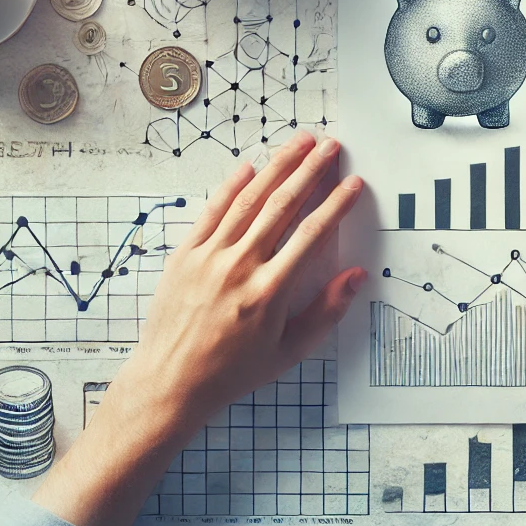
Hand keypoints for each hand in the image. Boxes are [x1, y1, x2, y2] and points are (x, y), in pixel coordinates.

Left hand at [33, 132, 365, 525]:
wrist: (169, 383)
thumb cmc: (231, 372)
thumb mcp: (289, 352)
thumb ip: (326, 312)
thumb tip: (356, 276)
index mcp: (269, 292)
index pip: (312, 234)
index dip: (336, 204)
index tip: (353, 184)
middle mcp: (240, 266)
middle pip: (283, 205)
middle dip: (311, 170)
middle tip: (331, 147)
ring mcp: (209, 256)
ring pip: (250, 199)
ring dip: (277, 166)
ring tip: (299, 142)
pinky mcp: (185, 253)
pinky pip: (212, 210)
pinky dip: (232, 186)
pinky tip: (249, 166)